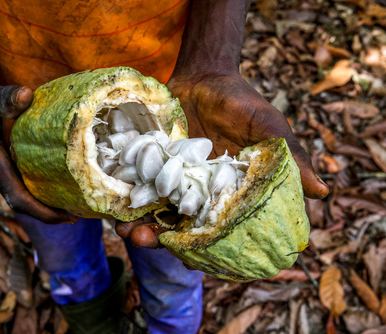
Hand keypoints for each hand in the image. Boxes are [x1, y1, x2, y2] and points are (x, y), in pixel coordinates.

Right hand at [0, 72, 74, 223]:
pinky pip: (22, 179)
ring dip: (44, 201)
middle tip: (78, 215)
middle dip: (47, 212)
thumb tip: (25, 96)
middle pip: (21, 201)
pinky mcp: (2, 157)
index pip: (16, 196)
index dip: (41, 210)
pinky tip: (58, 180)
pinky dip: (39, 185)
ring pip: (21, 192)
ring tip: (73, 203)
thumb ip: (1, 97)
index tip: (66, 218)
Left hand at [117, 72, 328, 248]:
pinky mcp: (152, 167)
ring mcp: (173, 182)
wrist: (204, 75)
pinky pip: (139, 190)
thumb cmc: (240, 101)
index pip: (219, 229)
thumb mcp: (267, 125)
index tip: (195, 260)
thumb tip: (322, 192)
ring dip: (140, 226)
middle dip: (164, 240)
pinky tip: (115, 210)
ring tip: (127, 232)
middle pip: (182, 227)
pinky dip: (127, 201)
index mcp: (228, 193)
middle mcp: (199, 194)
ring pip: (156, 213)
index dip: (207, 247)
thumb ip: (289, 156)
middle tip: (147, 242)